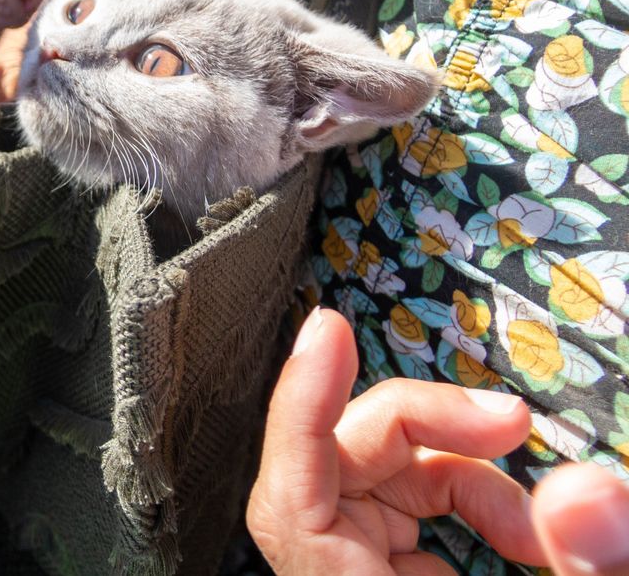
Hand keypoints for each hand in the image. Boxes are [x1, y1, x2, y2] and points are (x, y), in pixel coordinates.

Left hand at [248, 308, 628, 574]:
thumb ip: (588, 568)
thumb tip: (589, 489)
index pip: (294, 493)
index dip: (302, 406)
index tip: (326, 333)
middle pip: (348, 466)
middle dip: (433, 432)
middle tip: (519, 424)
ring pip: (379, 485)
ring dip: (466, 478)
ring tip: (543, 524)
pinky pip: (399, 518)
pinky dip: (463, 509)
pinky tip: (521, 540)